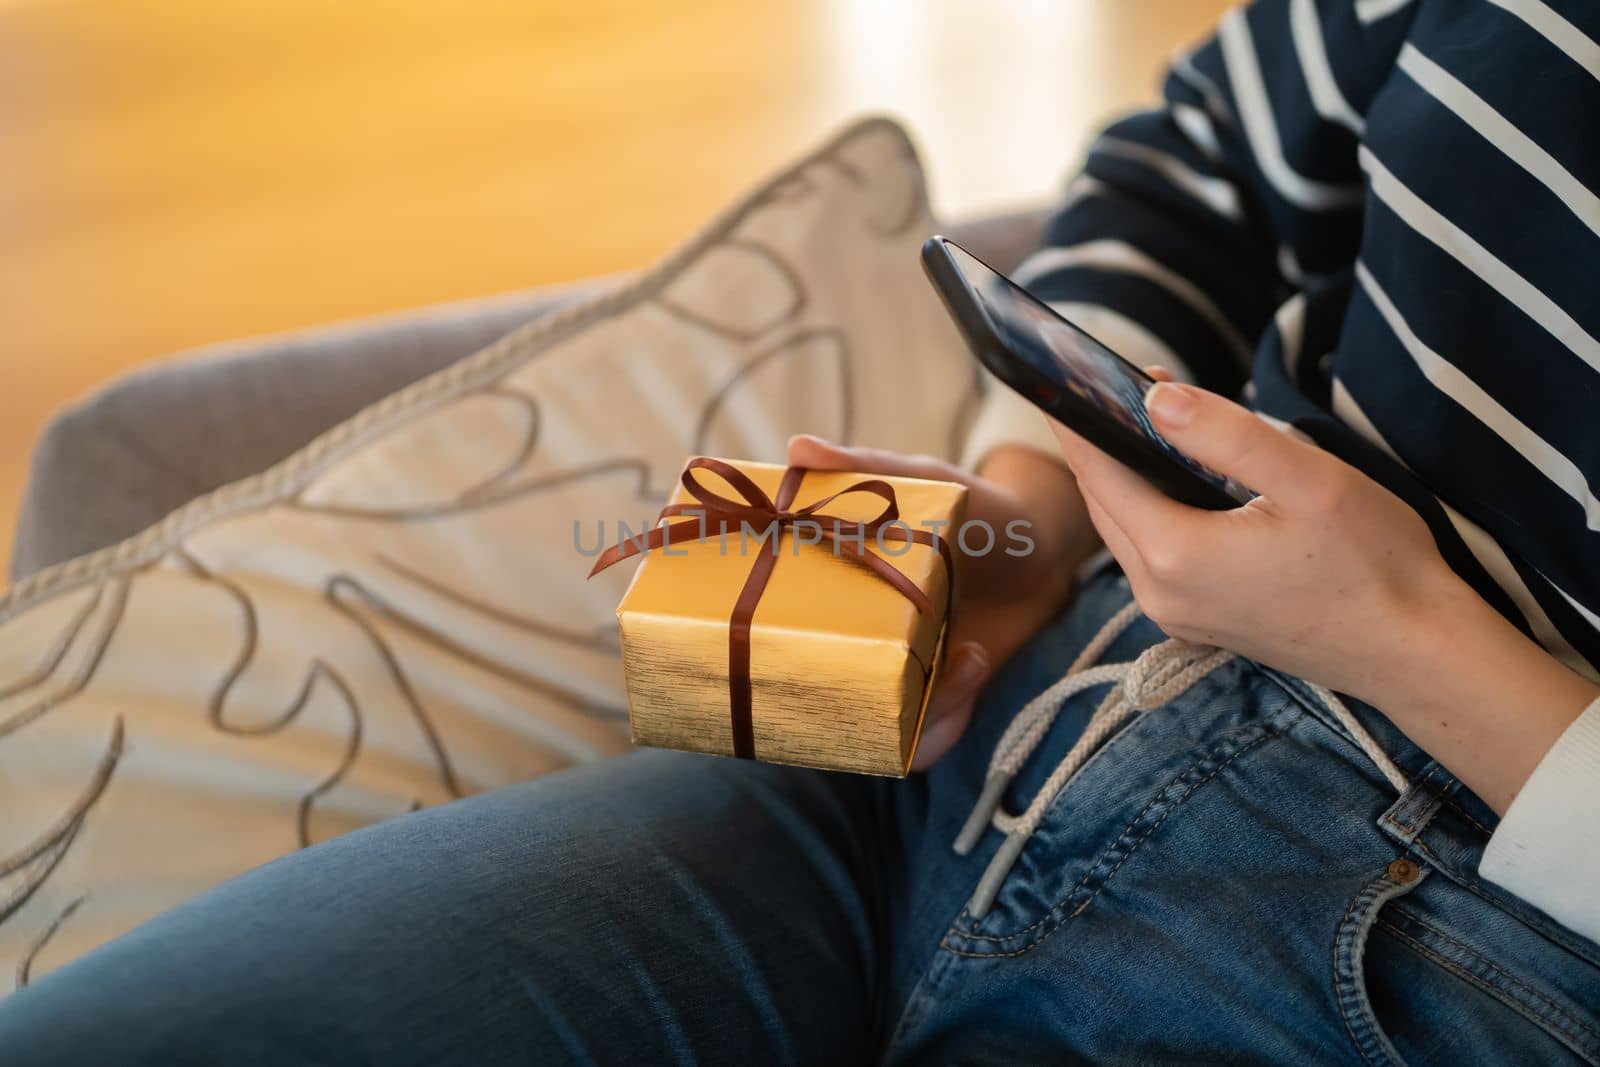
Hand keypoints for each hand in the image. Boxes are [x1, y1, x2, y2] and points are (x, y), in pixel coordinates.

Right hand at [788, 435, 1097, 768]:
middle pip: (812, 706)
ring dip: (913, 716)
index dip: (748, 664)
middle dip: (833, 706)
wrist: (1047, 548)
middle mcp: (852, 649)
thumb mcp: (921, 481)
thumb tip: (798, 447)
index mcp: (828, 599)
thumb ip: (864, 469)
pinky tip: (975, 664)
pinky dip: (947, 720)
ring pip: (869, 735)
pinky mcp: (935, 702)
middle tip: (885, 664)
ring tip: (964, 657)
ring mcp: (893, 680)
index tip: (760, 652)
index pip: (770, 643)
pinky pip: (920, 741)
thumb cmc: (976, 510)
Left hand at [1052, 372, 1598, 811]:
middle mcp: (1157, 592)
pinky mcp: (1196, 620)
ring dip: (1128, 473)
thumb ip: (1224, 434)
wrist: (1416, 651)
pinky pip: (1151, 552)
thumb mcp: (1306, 478)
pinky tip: (1182, 476)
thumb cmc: (1374, 563)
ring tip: (1154, 418)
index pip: (1098, 472)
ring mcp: (1174, 613)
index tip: (1066, 370)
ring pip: (1124, 526)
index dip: (1082, 417)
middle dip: (1104, 439)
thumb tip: (1155, 397)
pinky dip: (1153, 507)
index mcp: (1173, 554)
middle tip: (1124, 381)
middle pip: (1103, 500)